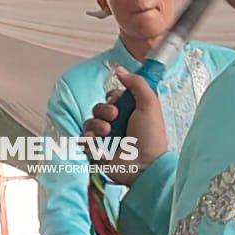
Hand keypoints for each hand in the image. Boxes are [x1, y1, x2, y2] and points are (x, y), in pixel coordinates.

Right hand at [81, 69, 168, 186]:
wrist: (145, 165)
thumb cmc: (151, 137)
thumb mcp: (150, 104)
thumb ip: (136, 84)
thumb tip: (119, 69)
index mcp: (128, 112)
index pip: (111, 97)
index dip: (111, 97)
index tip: (117, 101)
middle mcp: (116, 124)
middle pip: (98, 108)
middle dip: (103, 110)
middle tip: (114, 117)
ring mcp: (105, 138)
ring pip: (89, 123)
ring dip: (96, 125)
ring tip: (107, 132)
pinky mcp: (96, 151)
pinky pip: (82, 140)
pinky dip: (87, 140)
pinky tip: (95, 142)